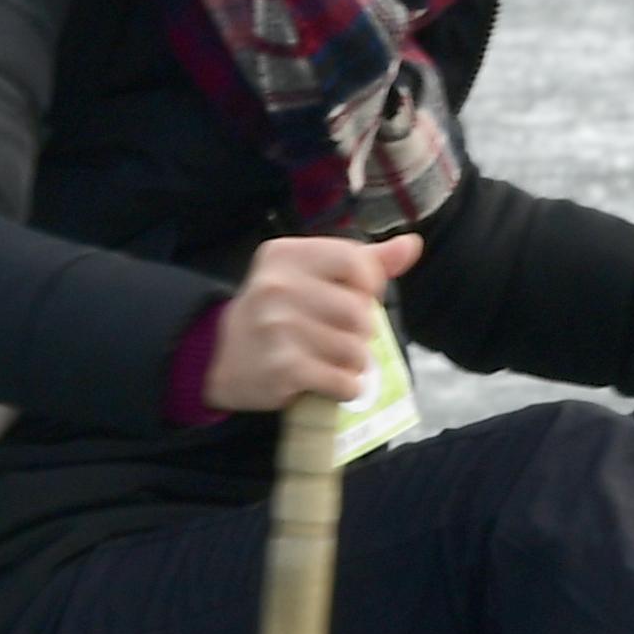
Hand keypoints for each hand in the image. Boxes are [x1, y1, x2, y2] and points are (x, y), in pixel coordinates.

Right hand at [203, 232, 426, 411]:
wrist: (221, 357)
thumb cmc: (279, 311)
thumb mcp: (311, 275)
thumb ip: (363, 260)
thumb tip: (411, 245)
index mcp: (286, 254)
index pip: (357, 264)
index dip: (369, 287)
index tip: (354, 299)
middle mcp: (278, 286)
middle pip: (360, 312)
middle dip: (360, 332)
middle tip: (339, 338)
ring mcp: (278, 328)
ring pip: (355, 351)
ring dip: (353, 364)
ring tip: (330, 360)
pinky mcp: (283, 368)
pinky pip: (343, 382)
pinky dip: (345, 388)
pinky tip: (327, 382)